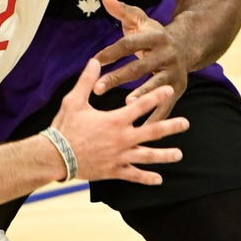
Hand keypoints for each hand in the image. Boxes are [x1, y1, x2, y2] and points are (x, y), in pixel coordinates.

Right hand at [51, 58, 186, 184]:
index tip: (170, 90)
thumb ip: (86, 81)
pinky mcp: (114, 170)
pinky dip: (146, 178)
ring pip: (148, 156)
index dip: (157, 96)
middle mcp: (122, 139)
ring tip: (179, 154)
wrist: (55, 156)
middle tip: (186, 123)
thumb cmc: (65, 127)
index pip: (141, 105)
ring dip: (165, 155)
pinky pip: (134, 175)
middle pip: (152, 131)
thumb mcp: (74, 100)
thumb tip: (93, 61)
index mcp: (115, 120)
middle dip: (170, 126)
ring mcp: (120, 156)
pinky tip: (158, 180)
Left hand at [91, 0, 188, 119]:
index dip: (111, 52)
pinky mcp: (179, 88)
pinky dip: (156, 115)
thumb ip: (122, 11)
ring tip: (126, 105)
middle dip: (119, 77)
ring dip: (142, 95)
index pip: (129, 44)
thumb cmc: (153, 34)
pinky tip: (142, 126)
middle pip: (140, 66)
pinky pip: (167, 104)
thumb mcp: (140, 20)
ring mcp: (175, 72)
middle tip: (98, 88)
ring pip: (156, 85)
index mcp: (156, 36)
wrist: (187, 45)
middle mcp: (167, 54)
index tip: (94, 60)